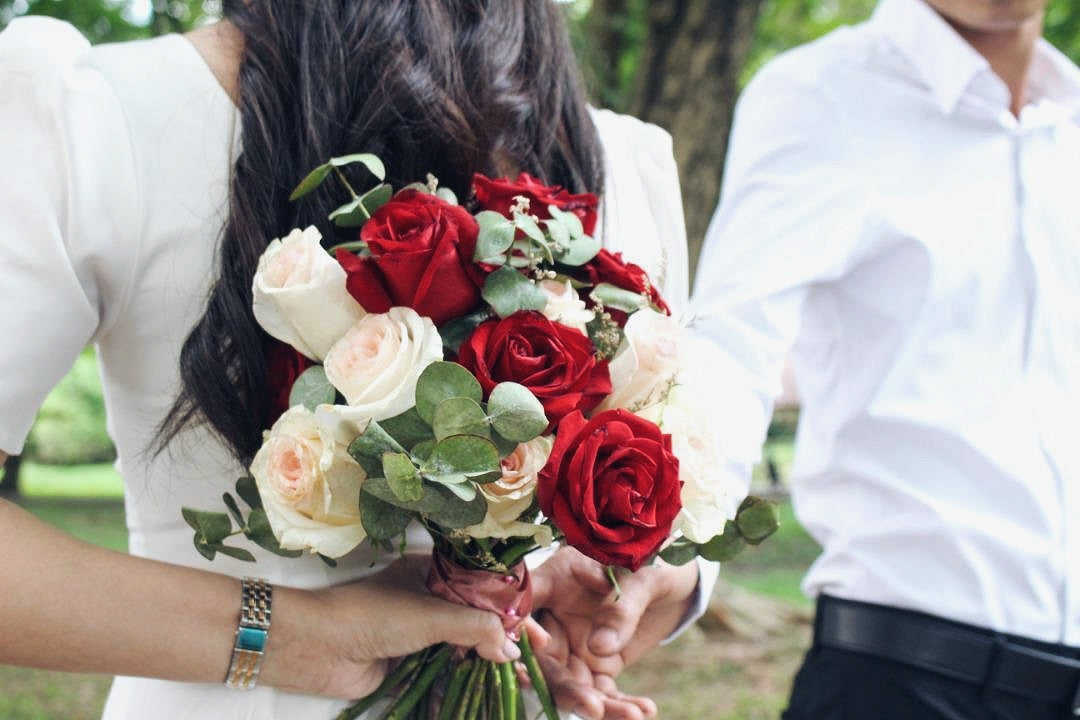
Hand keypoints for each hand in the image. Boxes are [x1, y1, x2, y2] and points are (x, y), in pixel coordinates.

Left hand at [262, 555, 517, 698]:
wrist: (317, 648)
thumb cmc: (372, 616)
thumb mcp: (431, 614)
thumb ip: (475, 628)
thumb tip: (510, 650)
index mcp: (432, 573)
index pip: (480, 587)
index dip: (507, 606)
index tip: (533, 626)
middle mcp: (427, 600)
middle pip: (473, 619)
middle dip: (499, 638)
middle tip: (529, 656)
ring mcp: (417, 633)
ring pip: (460, 647)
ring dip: (483, 661)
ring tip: (515, 676)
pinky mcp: (408, 663)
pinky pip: (442, 671)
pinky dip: (461, 679)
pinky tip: (484, 687)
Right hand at [529, 547, 699, 718]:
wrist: (680, 581)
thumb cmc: (657, 563)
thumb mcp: (643, 577)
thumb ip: (620, 607)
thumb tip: (598, 648)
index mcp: (557, 579)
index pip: (526, 604)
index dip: (522, 628)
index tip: (539, 648)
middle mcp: (558, 616)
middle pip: (546, 659)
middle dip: (566, 688)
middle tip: (594, 708)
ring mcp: (577, 644)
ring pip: (572, 684)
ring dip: (597, 706)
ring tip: (631, 715)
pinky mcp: (600, 664)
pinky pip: (602, 693)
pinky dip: (620, 707)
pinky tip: (644, 710)